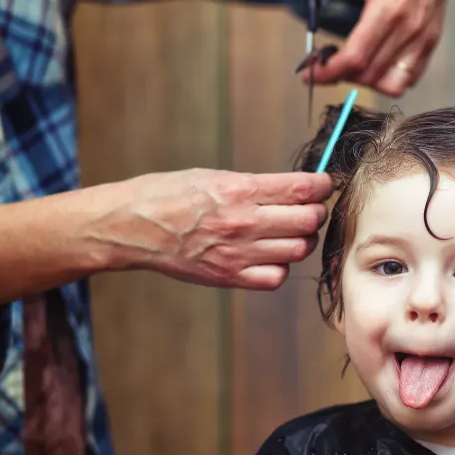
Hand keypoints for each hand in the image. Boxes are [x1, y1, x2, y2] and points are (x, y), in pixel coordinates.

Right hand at [92, 169, 332, 289]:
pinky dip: (281, 267)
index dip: (323, 186)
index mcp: (240, 190)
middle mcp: (243, 222)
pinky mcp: (229, 277)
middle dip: (316, 212)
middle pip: (308, 220)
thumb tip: (294, 189)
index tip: (324, 185)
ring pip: (298, 250)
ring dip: (302, 240)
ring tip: (290, 232)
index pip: (303, 188)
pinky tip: (270, 256)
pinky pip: (276, 278)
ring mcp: (237, 253)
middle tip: (308, 209)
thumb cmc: (167, 195)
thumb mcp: (213, 176)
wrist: (130, 228)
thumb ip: (256, 185)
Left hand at [275, 0, 454, 96]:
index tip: (310, 73)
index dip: (329, 72)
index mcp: (387, 7)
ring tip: (351, 66)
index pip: (355, 58)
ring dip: (366, 82)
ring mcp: (424, 36)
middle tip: (324, 64)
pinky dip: (389, 80)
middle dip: (341, 75)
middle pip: (369, 74)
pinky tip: (374, 66)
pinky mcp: (432, 40)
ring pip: (391, 83)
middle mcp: (409, 27)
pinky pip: (410, 77)